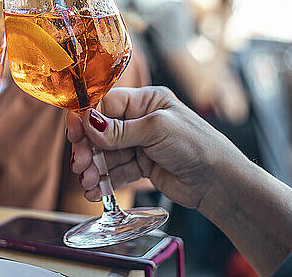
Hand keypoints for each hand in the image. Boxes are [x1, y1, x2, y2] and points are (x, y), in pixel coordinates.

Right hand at [68, 86, 244, 210]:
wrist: (218, 182)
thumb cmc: (197, 145)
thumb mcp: (156, 130)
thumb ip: (120, 130)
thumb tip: (89, 123)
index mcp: (147, 101)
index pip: (106, 104)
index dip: (86, 117)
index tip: (73, 131)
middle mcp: (141, 120)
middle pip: (101, 131)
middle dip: (89, 148)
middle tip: (81, 163)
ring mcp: (140, 144)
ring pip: (106, 154)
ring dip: (94, 168)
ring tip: (87, 182)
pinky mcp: (141, 166)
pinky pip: (116, 171)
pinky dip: (104, 181)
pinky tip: (94, 190)